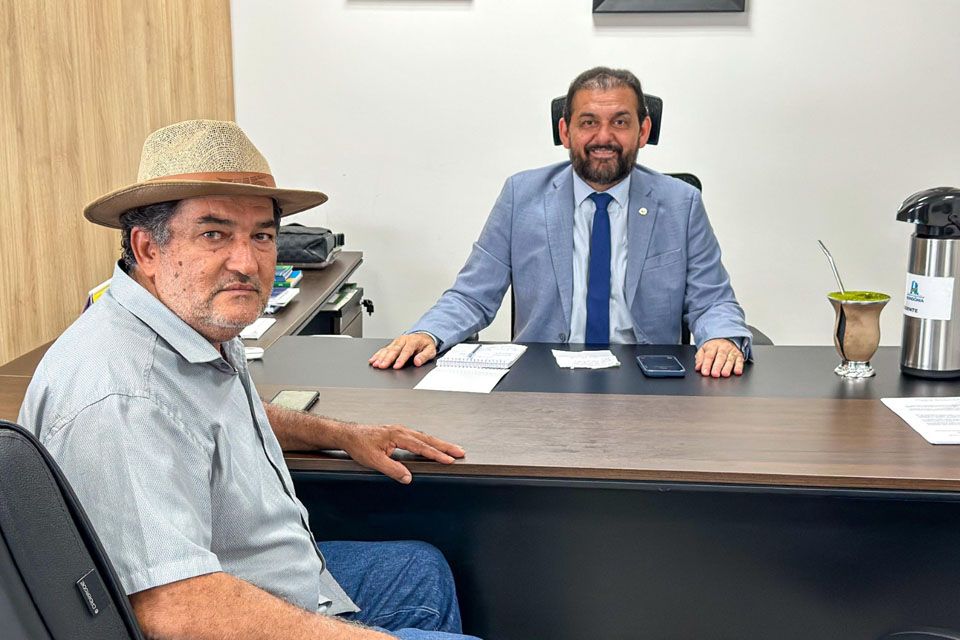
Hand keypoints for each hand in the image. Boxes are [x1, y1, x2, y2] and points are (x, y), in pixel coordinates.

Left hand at [337, 423, 465, 483]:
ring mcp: (400, 431)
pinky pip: (418, 438)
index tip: (449, 460)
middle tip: (460, 452)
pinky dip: (429, 442)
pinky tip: (433, 447)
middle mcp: (401, 430)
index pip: (421, 446)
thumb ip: (392, 469)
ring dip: (439, 444)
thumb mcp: (374, 460)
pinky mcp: (398, 433)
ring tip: (452, 450)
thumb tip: (408, 477)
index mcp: (398, 435)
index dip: (436, 454)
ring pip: (424, 437)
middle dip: (445, 446)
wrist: (348, 435)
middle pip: (428, 439)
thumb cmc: (359, 445)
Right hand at [369, 333, 436, 368]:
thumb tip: (417, 362)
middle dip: (387, 359)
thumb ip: (424, 356)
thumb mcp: (430, 350)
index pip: (406, 351)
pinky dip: (378, 355)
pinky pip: (384, 349)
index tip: (396, 366)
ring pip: (387, 350)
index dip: (401, 359)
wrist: (423, 336)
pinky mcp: (392, 344)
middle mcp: (403, 341)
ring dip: (381, 357)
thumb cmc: (426, 345)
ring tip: (376, 364)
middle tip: (382, 366)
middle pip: (394, 350)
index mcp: (413, 342)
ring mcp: (397, 342)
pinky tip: (373, 360)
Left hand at [694, 338, 743, 377]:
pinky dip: (739, 366)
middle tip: (715, 374)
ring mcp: (732, 351)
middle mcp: (723, 348)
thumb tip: (698, 368)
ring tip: (724, 374)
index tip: (705, 372)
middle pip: (720, 357)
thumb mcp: (703, 350)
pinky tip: (737, 372)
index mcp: (713, 346)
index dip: (706, 365)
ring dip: (727, 367)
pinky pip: (740, 361)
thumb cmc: (713, 347)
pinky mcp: (739, 355)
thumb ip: (700, 359)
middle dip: (717, 366)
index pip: (709, 356)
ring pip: (730, 359)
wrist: (725, 338)